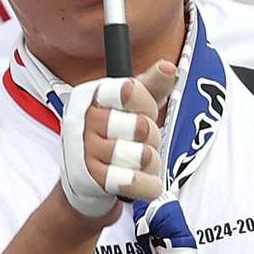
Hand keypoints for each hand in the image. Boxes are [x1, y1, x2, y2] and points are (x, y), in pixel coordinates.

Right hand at [56, 62, 177, 218]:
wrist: (85, 178)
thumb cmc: (113, 135)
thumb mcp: (130, 105)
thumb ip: (151, 85)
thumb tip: (168, 67)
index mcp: (93, 95)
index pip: (130, 90)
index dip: (145, 104)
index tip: (141, 111)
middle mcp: (85, 120)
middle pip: (142, 125)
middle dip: (151, 137)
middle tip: (139, 141)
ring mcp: (87, 150)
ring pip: (143, 156)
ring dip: (150, 163)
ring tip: (137, 162)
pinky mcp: (93, 180)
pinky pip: (139, 183)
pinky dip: (147, 185)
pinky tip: (137, 180)